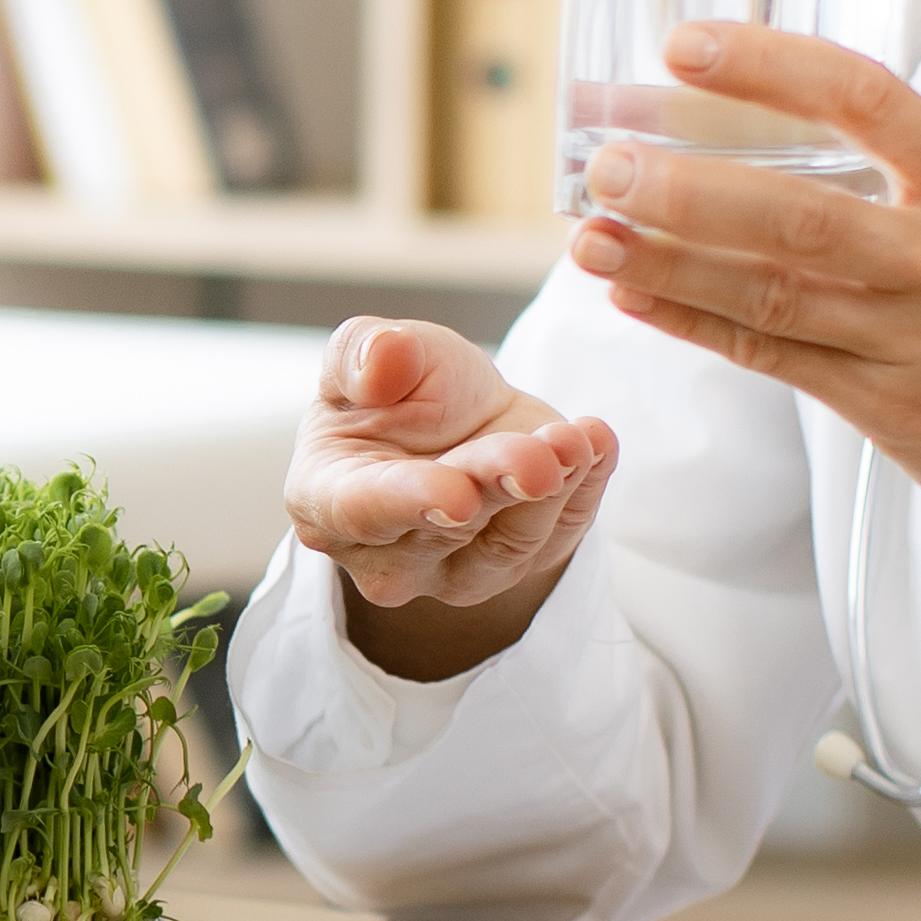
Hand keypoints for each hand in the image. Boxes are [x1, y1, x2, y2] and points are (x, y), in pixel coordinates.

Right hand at [288, 315, 619, 683]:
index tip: (458, 496)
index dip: (410, 501)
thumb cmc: (399, 387)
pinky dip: (586, 487)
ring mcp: (453, 572)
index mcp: (326, 497)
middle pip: (448, 528)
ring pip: (510, 543)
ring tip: (575, 435)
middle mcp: (383, 553)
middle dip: (499, 482)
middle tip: (543, 453)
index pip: (364, 510)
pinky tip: (595, 441)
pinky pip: (559, 537)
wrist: (458, 414)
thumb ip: (362, 352)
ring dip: (554, 485)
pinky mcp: (517, 567)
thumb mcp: (370, 348)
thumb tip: (382, 362)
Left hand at [567, 22, 920, 629]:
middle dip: (687, 190)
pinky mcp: (889, 410)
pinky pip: (772, 358)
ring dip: (668, 263)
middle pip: (800, 216)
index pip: (867, 99)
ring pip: (772, 296)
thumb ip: (900, 178)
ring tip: (590, 234)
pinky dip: (694, 323)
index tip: (685, 47)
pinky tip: (634, 295)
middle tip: (607, 165)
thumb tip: (755, 123)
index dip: (768, 68)